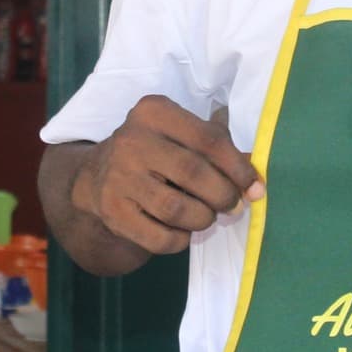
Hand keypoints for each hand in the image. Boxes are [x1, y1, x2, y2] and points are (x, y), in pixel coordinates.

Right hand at [71, 95, 264, 257]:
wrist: (96, 177)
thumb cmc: (155, 153)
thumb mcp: (181, 136)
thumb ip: (218, 150)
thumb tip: (255, 183)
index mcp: (154, 112)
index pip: (208, 139)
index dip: (238, 167)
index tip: (255, 188)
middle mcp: (132, 140)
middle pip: (194, 173)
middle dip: (223, 195)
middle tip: (233, 205)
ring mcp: (118, 177)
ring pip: (177, 209)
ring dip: (203, 219)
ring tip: (206, 216)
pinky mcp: (112, 212)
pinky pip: (160, 238)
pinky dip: (180, 239)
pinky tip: (182, 230)